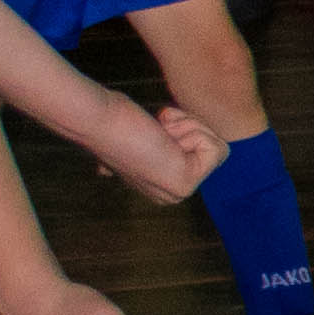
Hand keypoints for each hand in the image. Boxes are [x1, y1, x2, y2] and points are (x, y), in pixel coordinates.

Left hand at [107, 107, 229, 205]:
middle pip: (213, 151)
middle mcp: (171, 194)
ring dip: (189, 127)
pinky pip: (216, 148)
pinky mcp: (184, 183)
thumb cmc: (114, 121)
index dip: (185, 130)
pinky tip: (165, 136)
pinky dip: (194, 131)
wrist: (96, 120)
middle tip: (157, 132)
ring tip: (158, 133)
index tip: (156, 130)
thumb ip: (145, 151)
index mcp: (162, 186)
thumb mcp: (142, 137)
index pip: (203, 154)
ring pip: (217, 148)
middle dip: (189, 129)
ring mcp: (178, 192)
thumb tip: (109, 168)